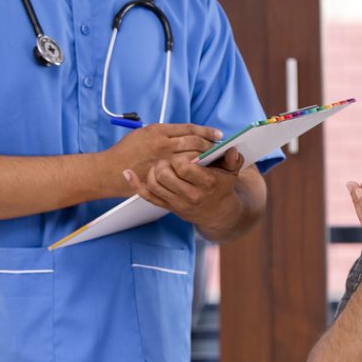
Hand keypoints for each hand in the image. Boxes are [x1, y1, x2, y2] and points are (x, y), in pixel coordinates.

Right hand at [104, 123, 221, 196]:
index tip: (217, 134)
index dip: (206, 131)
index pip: (189, 129)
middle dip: (209, 145)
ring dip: (206, 157)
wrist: (108, 170)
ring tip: (214, 158)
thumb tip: (185, 134)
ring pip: (192, 156)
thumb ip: (163, 133)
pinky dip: (195, 169)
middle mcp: (162, 143)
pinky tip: (202, 170)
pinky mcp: (162, 174)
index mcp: (158, 130)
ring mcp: (163, 160)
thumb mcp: (143, 134)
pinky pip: (184, 171)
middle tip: (219, 147)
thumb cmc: (125, 151)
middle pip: (195, 142)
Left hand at [125, 144, 247, 230]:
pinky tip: (128, 173)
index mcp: (206, 183)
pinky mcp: (168, 206)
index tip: (183, 154)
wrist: (218, 212)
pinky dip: (135, 185)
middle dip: (164, 163)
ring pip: (154, 184)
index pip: (184, 167)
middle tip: (169, 158)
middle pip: (165, 175)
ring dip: (153, 171)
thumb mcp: (232, 173)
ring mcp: (177, 202)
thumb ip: (233, 160)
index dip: (180, 157)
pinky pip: (147, 196)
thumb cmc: (222, 186)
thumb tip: (232, 149)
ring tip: (160, 165)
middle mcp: (190, 195)